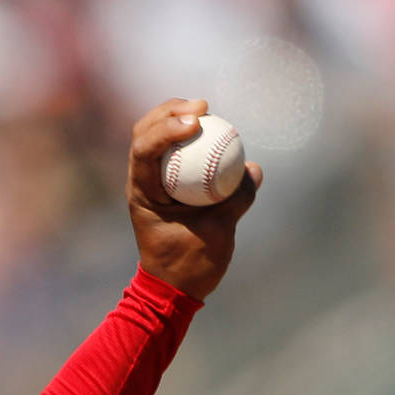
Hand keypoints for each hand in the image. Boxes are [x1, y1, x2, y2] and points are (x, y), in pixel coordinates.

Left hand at [127, 98, 263, 299]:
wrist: (174, 288)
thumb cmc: (190, 265)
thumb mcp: (217, 233)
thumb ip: (236, 199)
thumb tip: (252, 169)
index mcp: (142, 193)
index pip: (144, 148)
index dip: (167, 127)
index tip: (198, 120)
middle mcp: (142, 182)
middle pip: (144, 132)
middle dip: (170, 111)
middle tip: (203, 106)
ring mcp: (153, 182)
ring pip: (156, 137)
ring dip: (177, 117)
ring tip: (205, 109)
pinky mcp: (168, 184)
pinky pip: (177, 152)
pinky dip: (192, 138)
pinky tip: (213, 130)